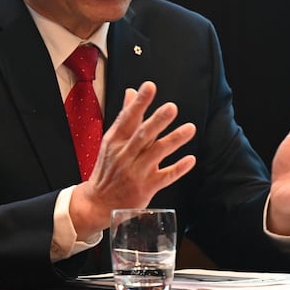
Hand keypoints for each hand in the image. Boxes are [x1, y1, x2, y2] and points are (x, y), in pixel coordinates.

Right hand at [70, 81, 196, 237]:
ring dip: (174, 140)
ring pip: (156, 154)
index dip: (139, 102)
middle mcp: (125, 155)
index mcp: (115, 141)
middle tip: (171, 107)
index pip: (127, 118)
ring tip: (190, 128)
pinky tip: (190, 159)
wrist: (98, 203)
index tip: (149, 86)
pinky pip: (165, 177)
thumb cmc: (108, 168)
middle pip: (142, 135)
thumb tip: (131, 92)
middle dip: (157, 121)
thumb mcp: (111, 141)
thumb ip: (125, 116)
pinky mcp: (146, 188)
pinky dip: (178, 168)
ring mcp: (136, 172)